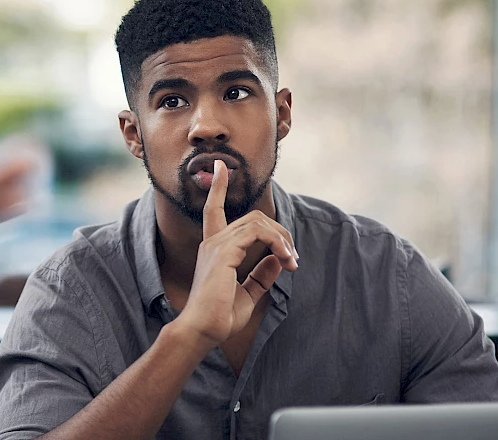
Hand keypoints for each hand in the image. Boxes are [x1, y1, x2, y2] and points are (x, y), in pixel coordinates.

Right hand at [174, 160, 298, 348]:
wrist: (203, 330)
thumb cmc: (220, 317)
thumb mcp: (247, 294)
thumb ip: (260, 276)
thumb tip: (277, 262)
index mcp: (214, 250)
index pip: (213, 210)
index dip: (218, 188)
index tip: (221, 168)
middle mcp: (213, 242)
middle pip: (252, 218)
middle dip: (279, 231)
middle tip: (294, 257)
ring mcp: (217, 245)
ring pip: (257, 222)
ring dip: (281, 239)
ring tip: (292, 260)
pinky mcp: (225, 252)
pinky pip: (257, 233)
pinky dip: (277, 243)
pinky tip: (286, 260)